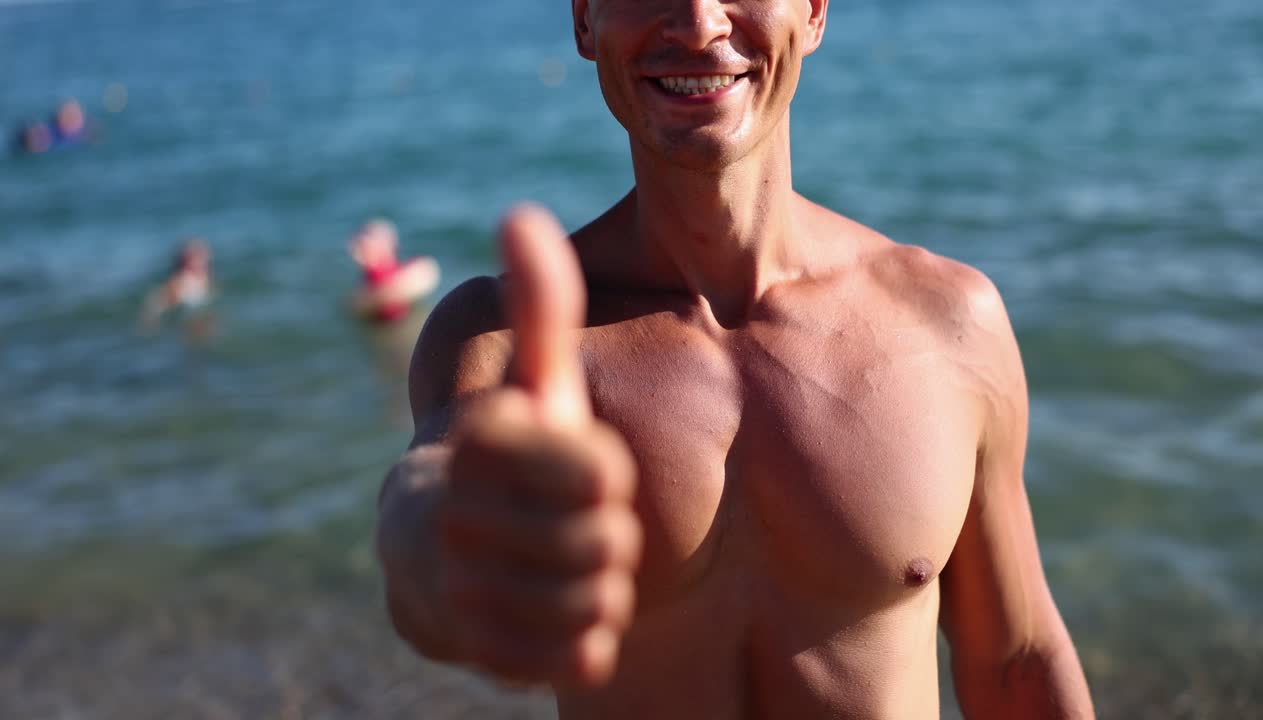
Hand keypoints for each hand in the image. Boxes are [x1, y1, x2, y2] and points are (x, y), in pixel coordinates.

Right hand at [439, 204, 641, 687]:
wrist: (442, 562)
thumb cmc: (514, 460)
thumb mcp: (535, 385)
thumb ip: (541, 309)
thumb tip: (522, 213)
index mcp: (477, 442)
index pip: (594, 468)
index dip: (607, 473)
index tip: (593, 470)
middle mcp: (454, 516)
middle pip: (604, 539)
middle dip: (610, 533)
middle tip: (589, 524)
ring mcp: (461, 590)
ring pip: (593, 601)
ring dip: (602, 585)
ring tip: (577, 564)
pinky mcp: (480, 651)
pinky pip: (576, 657)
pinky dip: (589, 640)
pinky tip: (566, 611)